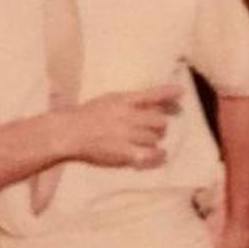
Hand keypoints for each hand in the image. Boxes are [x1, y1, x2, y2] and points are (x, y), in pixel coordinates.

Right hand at [62, 84, 181, 168]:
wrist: (67, 132)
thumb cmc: (85, 117)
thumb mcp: (107, 101)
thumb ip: (127, 102)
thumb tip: (148, 103)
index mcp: (122, 100)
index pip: (150, 95)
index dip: (167, 93)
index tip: (181, 92)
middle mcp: (127, 115)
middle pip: (159, 120)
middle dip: (160, 125)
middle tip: (155, 129)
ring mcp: (126, 134)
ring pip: (155, 137)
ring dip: (155, 140)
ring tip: (146, 143)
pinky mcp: (124, 152)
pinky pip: (149, 154)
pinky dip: (157, 155)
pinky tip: (159, 155)